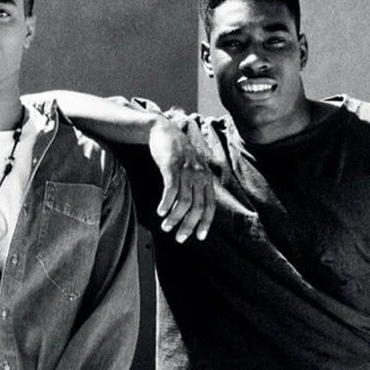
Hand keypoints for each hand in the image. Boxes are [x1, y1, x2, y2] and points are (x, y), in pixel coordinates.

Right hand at [148, 117, 214, 242]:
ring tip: (165, 227)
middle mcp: (199, 176)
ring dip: (174, 217)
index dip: (205, 223)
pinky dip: (166, 203)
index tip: (198, 237)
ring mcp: (186, 171)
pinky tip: (159, 212)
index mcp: (206, 179)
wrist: (164, 131)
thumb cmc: (176, 154)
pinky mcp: (172, 166)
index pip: (210, 206)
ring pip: (184, 201)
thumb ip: (194, 186)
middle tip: (179, 238)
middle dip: (188, 225)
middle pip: (197, 207)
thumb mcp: (191, 169)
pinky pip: (171, 190)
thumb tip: (191, 210)